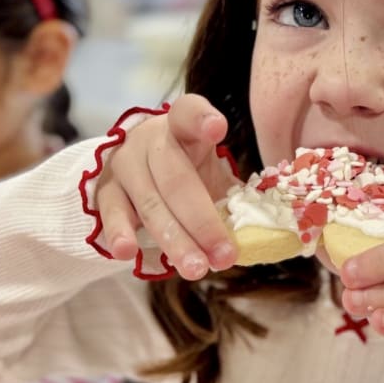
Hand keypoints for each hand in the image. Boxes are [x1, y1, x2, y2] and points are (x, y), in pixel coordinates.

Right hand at [95, 94, 238, 279]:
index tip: (217, 128)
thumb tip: (278, 236)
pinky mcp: (105, 190)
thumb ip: (238, 199)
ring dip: (175, 240)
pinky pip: (112, 213)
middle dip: (203, 222)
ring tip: (196, 269)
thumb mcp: (211, 175)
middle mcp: (150, 141)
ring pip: (150, 204)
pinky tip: (128, 252)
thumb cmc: (188, 173)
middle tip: (224, 257)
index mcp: (184, 128)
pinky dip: (120, 232)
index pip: (189, 114)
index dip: (201, 120)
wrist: (139, 169)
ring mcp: (124, 165)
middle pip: (176, 179)